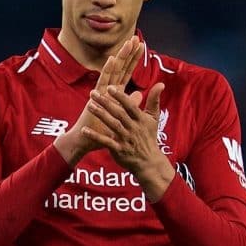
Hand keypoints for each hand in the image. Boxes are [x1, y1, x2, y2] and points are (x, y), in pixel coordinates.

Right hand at [54, 36, 143, 165]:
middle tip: (136, 38)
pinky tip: (112, 59)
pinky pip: (102, 81)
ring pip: (113, 70)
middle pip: (121, 67)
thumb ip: (129, 103)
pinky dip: (107, 69)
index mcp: (116, 92)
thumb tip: (139, 93)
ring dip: (120, 56)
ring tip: (128, 43)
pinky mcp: (96, 96)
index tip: (141, 46)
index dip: (134, 59)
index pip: (127, 72)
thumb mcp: (122, 115)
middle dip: (128, 53)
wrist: (86, 139)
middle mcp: (109, 89)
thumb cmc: (103, 129)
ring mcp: (102, 91)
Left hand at [82, 83, 174, 201]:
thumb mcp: (154, 118)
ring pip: (112, 125)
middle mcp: (133, 129)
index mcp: (141, 119)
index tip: (110, 87)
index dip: (121, 97)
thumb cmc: (149, 136)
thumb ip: (154, 100)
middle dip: (106, 103)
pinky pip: (105, 142)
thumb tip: (161, 83)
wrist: (149, 162)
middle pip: (119, 114)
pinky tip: (84, 129)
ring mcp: (126, 139)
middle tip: (93, 93)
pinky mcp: (118, 150)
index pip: (130, 106)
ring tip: (89, 106)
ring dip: (100, 115)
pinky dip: (95, 136)